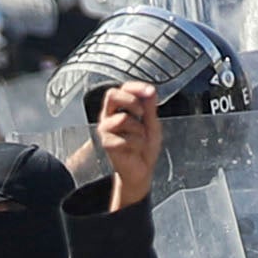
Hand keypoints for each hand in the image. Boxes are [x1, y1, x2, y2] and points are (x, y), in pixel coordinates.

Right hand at [94, 80, 161, 208]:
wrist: (141, 171)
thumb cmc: (144, 148)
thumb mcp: (152, 125)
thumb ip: (150, 108)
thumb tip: (150, 91)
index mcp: (120, 108)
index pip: (124, 88)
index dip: (136, 87)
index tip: (150, 91)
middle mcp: (110, 116)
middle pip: (111, 94)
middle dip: (131, 101)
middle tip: (142, 114)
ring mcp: (106, 129)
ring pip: (123, 118)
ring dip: (139, 130)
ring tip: (140, 140)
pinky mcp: (107, 143)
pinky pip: (125, 137)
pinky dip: (137, 144)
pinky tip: (134, 150)